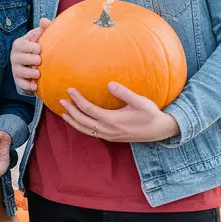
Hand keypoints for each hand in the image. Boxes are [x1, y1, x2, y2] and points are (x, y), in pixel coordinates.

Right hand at [11, 18, 50, 93]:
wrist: (36, 65)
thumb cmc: (39, 47)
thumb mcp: (41, 37)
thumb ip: (44, 28)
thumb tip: (44, 21)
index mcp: (19, 44)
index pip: (23, 45)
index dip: (32, 48)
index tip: (39, 49)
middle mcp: (15, 56)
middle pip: (21, 58)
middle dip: (31, 60)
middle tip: (39, 61)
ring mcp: (15, 68)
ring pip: (20, 71)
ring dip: (30, 73)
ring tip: (38, 73)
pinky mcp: (18, 80)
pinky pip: (21, 84)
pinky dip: (28, 86)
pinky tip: (35, 86)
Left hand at [60, 82, 179, 143]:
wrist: (159, 131)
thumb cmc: (151, 114)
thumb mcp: (140, 101)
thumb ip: (124, 92)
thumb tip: (109, 84)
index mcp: (112, 120)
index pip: (88, 109)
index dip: (77, 99)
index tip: (70, 89)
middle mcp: (108, 130)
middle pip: (82, 121)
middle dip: (70, 111)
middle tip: (61, 100)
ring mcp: (109, 135)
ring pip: (85, 130)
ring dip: (73, 121)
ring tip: (63, 112)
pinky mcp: (111, 137)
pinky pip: (91, 133)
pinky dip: (81, 127)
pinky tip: (78, 120)